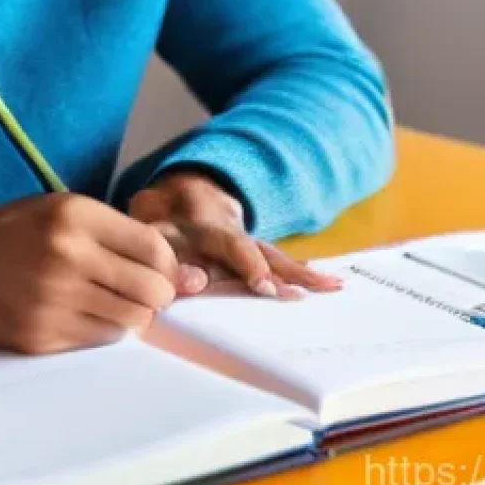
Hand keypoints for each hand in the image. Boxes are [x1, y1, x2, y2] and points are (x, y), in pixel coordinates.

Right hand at [0, 193, 179, 354]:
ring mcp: (54, 299)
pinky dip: (103, 329)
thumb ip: (117, 233)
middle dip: (157, 294)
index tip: (160, 269)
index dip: (167, 264)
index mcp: (75, 215)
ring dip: (131, 314)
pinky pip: (101, 339)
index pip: (154, 248)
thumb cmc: (9, 233)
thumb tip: (186, 273)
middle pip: (151, 289)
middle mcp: (68, 255)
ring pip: (132, 320)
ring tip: (110, 300)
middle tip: (143, 290)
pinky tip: (83, 312)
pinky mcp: (42, 335)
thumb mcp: (59, 210)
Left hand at [127, 170, 344, 299]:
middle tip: (316, 289)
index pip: (231, 243)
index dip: (248, 264)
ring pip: (275, 257)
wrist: (178, 194)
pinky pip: (278, 263)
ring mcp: (246, 240)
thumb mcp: (151, 226)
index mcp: (206, 223)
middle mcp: (233, 230)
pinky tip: (328, 284)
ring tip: (334, 285)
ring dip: (302, 274)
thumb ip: (165, 252)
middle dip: (288, 272)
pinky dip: (300, 275)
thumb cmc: (159, 215)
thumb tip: (194, 282)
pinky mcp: (253, 252)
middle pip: (263, 251)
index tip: (265, 286)